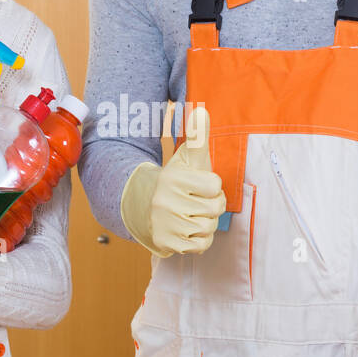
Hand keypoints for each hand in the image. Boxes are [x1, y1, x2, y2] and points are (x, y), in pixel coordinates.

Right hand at [119, 105, 225, 256]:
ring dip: (207, 223)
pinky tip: (190, 229)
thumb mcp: (185, 157)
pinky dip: (200, 240)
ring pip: (208, 228)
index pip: (214, 186)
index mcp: (173, 179)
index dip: (212, 187)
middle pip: (214, 209)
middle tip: (198, 202)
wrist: (143, 205)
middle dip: (212, 206)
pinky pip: (200, 246)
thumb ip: (197, 135)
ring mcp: (165, 224)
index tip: (201, 185)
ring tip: (194, 215)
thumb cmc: (174, 180)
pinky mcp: (166, 243)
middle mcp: (165, 202)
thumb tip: (202, 110)